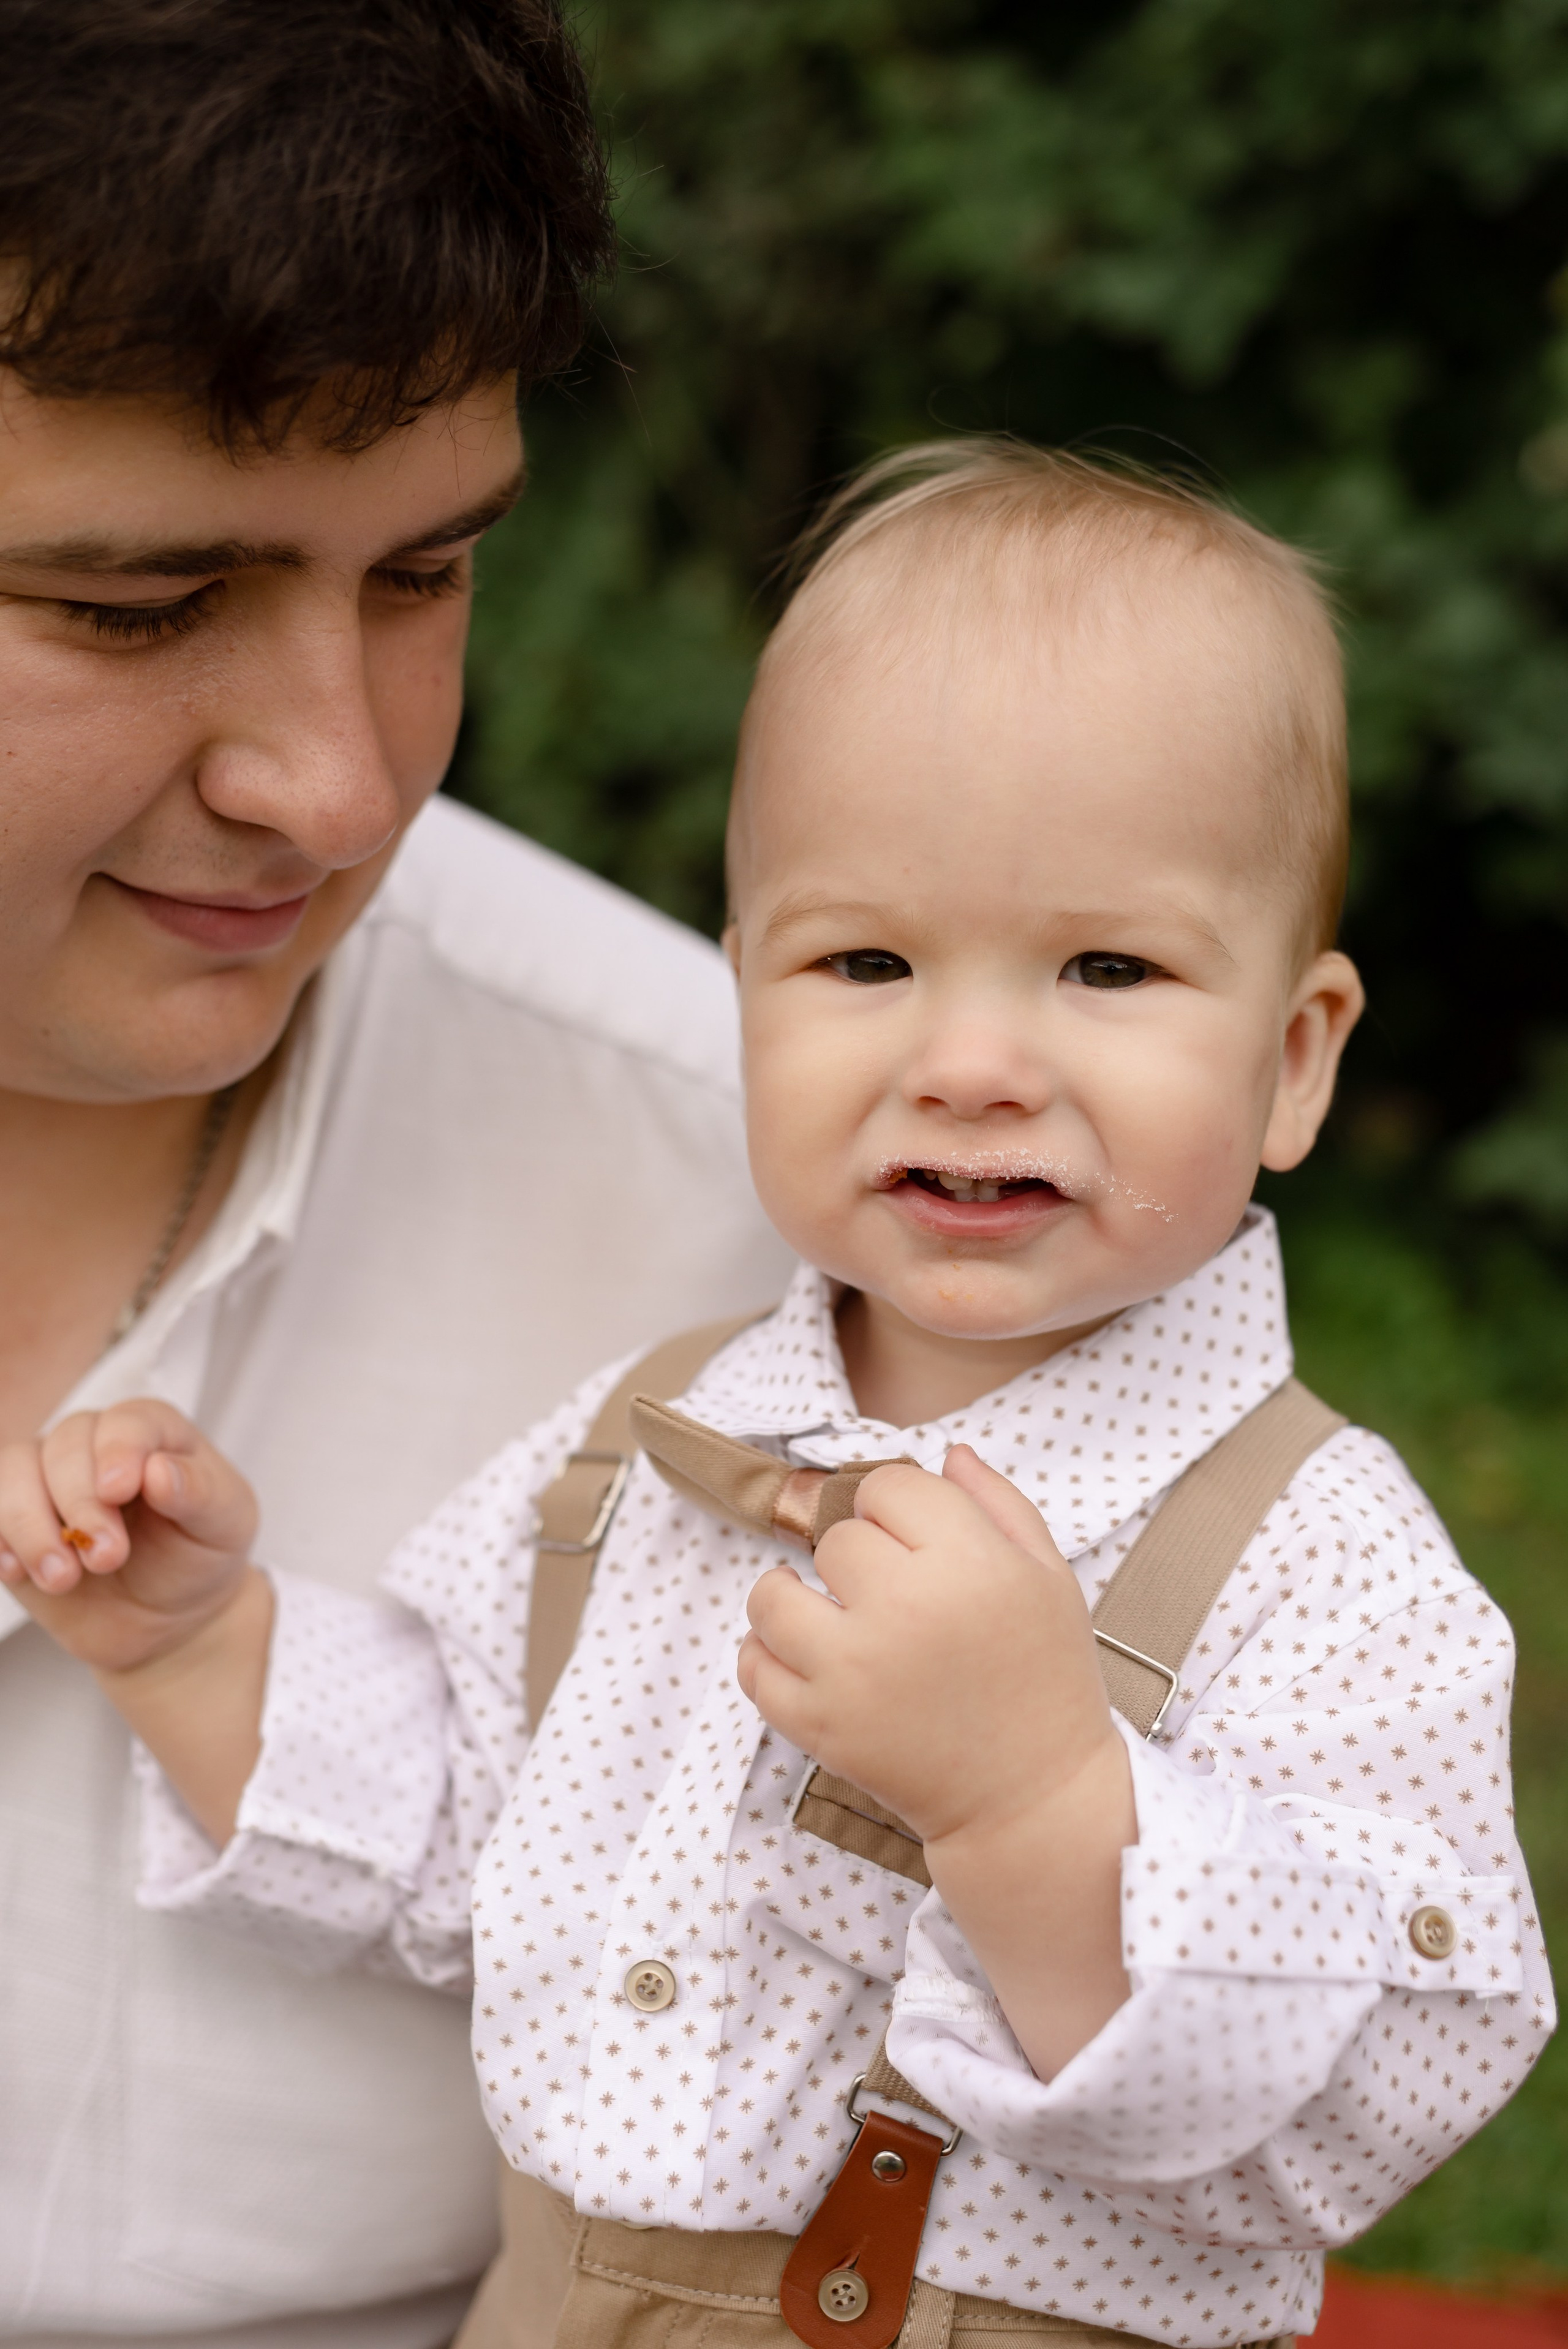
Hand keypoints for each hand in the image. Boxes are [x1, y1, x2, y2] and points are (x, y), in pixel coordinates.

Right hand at [0, 1400, 258, 1676]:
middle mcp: (95, 1445)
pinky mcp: (17, 1520)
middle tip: (107, 1557)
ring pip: (14, 1469)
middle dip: (81, 1502)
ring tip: (63, 1578)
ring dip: (31, 1524)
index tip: (119, 1490)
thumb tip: (160, 1470)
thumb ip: (199, 1493)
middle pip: (66, 1444)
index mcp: (154, 1433)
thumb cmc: (198, 1556)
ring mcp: (49, 1480)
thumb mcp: (223, 1526)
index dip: (119, 1450)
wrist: (166, 1619)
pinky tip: (17, 1571)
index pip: (128, 1421)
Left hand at [737, 1444, 1136, 2077]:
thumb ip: (998, 1505)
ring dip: (791, 1597)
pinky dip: (765, 1655)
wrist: (1032, 1798)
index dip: (899, 1507)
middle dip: (860, 1555)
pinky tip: (802, 1656)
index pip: (889, 1486)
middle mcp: (906, 1609)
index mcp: (971, 1564)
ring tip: (823, 1615)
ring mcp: (854, 1671)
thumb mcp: (1049, 1578)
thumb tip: (947, 1453)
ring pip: (773, 1594)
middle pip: (838, 1537)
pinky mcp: (821, 1727)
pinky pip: (753, 1666)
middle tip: (890, 1594)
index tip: (915, 1540)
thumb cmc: (1047, 1682)